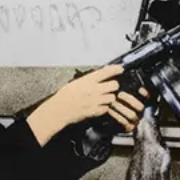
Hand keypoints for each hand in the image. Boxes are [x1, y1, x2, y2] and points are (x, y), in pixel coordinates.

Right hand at [27, 65, 149, 144]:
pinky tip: (98, 106)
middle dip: (114, 86)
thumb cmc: (64, 97)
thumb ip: (88, 80)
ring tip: (103, 98)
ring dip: (110, 97)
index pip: (106, 71)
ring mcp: (96, 101)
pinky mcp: (96, 111)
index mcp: (88, 80)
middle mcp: (94, 90)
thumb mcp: (75, 82)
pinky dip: (105, 107)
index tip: (120, 68)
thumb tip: (98, 77)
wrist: (59, 110)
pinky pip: (106, 108)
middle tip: (111, 86)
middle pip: (114, 85)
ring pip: (112, 97)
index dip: (116, 69)